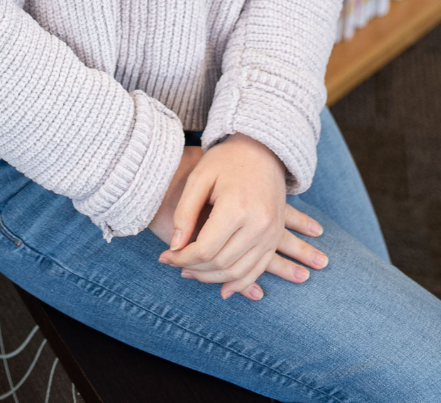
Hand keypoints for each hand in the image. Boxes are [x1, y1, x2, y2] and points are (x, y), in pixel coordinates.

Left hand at [154, 134, 327, 300]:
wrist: (264, 150)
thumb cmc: (227, 160)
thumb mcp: (200, 177)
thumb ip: (185, 212)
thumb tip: (175, 246)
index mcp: (237, 208)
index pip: (205, 249)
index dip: (182, 257)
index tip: (165, 255)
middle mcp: (258, 225)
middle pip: (221, 263)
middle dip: (193, 268)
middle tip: (173, 264)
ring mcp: (270, 234)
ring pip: (238, 272)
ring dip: (212, 279)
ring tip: (190, 272)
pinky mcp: (275, 238)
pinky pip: (258, 270)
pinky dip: (240, 284)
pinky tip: (222, 289)